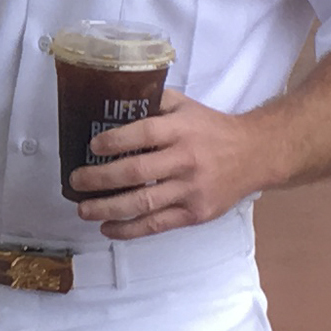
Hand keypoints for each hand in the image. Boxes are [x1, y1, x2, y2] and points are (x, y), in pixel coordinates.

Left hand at [67, 90, 285, 238]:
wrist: (255, 155)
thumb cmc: (211, 129)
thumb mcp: (185, 105)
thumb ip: (153, 102)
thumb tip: (113, 100)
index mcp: (181, 130)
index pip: (144, 134)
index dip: (115, 141)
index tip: (92, 146)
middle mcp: (186, 160)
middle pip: (137, 172)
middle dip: (100, 178)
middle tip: (76, 181)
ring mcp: (191, 190)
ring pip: (144, 203)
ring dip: (108, 208)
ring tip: (83, 210)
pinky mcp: (195, 213)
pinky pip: (157, 225)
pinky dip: (130, 229)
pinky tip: (108, 228)